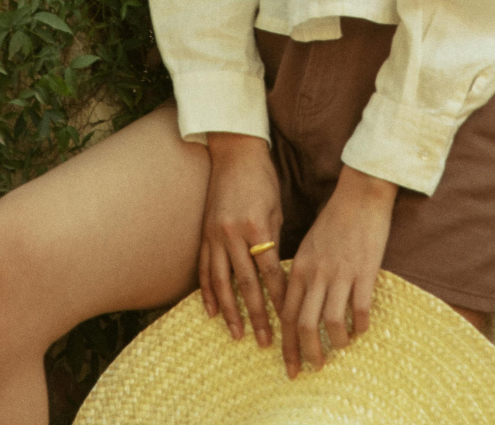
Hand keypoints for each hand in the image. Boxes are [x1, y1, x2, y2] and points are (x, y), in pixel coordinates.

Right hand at [199, 133, 287, 348]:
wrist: (233, 152)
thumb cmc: (262, 178)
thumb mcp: (275, 207)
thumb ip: (273, 239)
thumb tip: (279, 273)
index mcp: (256, 226)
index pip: (270, 272)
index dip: (279, 298)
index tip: (289, 320)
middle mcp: (233, 233)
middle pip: (246, 284)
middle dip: (257, 315)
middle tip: (266, 341)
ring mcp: (215, 234)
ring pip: (222, 282)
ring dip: (231, 312)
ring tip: (238, 335)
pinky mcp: (204, 233)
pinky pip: (205, 268)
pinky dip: (208, 292)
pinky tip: (212, 312)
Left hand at [281, 164, 396, 377]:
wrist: (360, 194)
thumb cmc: (334, 220)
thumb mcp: (310, 247)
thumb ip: (303, 275)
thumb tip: (299, 307)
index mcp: (300, 267)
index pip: (286, 314)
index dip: (286, 345)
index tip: (289, 366)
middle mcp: (316, 273)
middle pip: (304, 324)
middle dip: (306, 354)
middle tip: (312, 370)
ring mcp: (340, 273)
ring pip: (331, 323)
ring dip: (335, 344)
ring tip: (340, 349)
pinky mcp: (365, 271)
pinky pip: (360, 310)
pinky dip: (360, 326)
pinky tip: (362, 330)